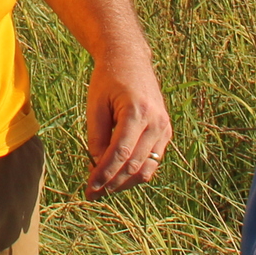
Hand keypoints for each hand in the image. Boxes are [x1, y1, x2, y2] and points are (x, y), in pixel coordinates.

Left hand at [83, 53, 170, 198]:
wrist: (131, 60)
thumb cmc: (108, 79)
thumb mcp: (95, 104)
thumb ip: (97, 135)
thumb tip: (97, 165)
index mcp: (137, 112)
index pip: (120, 154)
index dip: (103, 174)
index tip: (89, 188)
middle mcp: (156, 122)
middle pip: (134, 165)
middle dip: (112, 183)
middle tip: (92, 194)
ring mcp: (164, 128)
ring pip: (146, 169)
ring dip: (125, 183)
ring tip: (104, 189)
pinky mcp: (166, 132)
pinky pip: (153, 161)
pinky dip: (136, 173)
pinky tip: (118, 177)